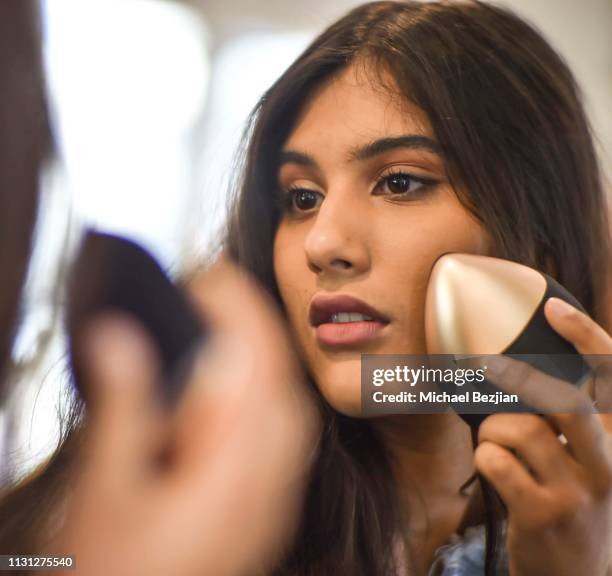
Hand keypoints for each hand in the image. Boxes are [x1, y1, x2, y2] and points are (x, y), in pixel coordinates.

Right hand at [44, 258, 321, 575]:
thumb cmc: (117, 575)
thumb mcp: (107, 489)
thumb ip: (124, 407)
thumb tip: (122, 337)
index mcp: (233, 471)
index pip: (253, 366)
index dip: (237, 310)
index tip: (212, 275)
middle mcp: (265, 483)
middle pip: (278, 381)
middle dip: (253, 326)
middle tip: (216, 294)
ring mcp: (269, 500)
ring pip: (286, 408)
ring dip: (262, 359)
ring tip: (228, 330)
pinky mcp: (260, 509)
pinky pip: (280, 437)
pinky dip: (262, 396)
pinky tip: (235, 392)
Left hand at [473, 297, 611, 575]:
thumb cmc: (574, 505)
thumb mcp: (588, 464)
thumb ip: (571, 424)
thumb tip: (527, 374)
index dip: (586, 337)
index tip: (554, 308)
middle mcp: (610, 465)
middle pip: (563, 400)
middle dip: (521, 379)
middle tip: (494, 371)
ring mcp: (577, 492)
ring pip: (517, 427)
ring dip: (494, 429)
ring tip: (498, 444)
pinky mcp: (542, 514)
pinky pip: (494, 460)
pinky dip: (484, 456)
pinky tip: (494, 469)